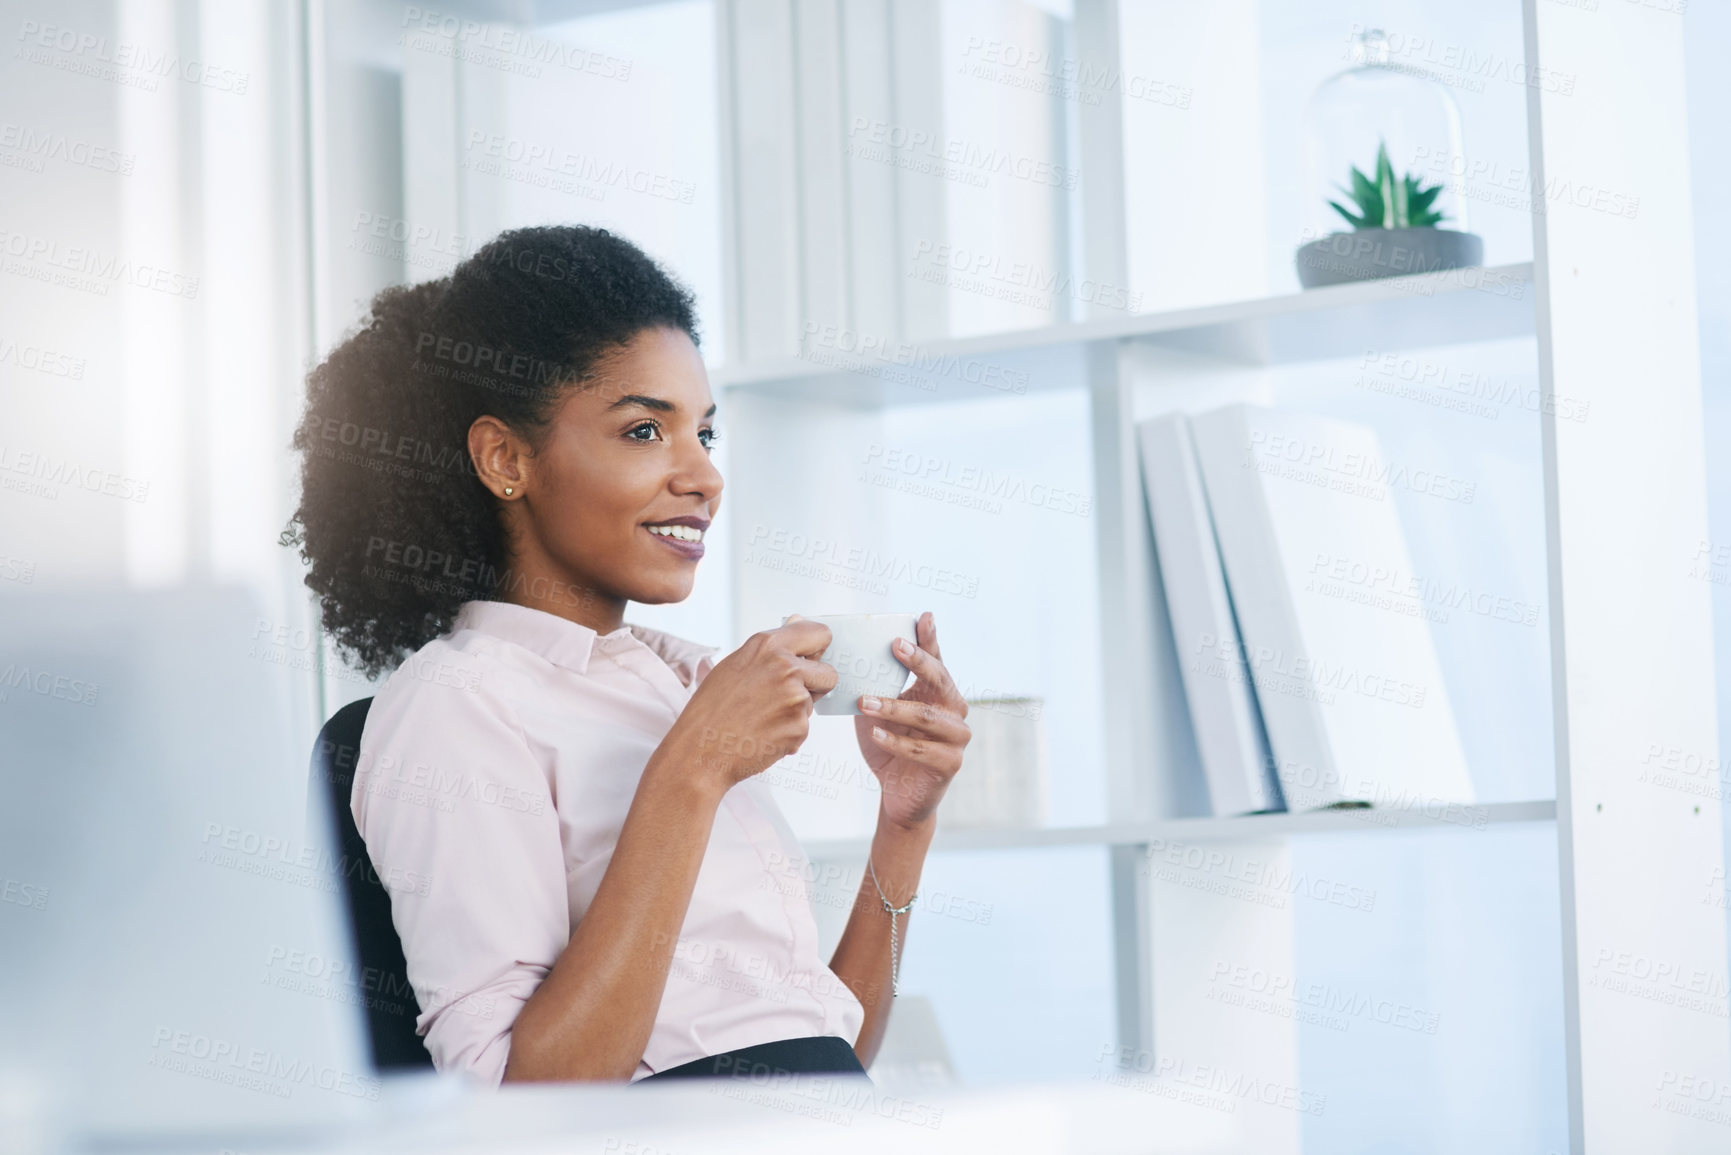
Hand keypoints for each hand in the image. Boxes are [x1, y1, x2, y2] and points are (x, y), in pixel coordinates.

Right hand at [668, 620, 835, 791]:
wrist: (699, 752)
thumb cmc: (712, 708)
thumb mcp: (736, 665)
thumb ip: (772, 646)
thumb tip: (798, 619)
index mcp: (767, 646)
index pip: (818, 633)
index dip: (818, 648)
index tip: (812, 658)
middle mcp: (785, 667)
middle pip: (829, 673)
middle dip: (815, 686)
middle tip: (784, 697)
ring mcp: (795, 698)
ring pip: (812, 703)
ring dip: (795, 712)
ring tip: (760, 718)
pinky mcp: (799, 727)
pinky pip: (803, 727)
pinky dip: (787, 733)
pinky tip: (761, 734)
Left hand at [854, 612, 969, 828]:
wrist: (899, 793)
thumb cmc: (888, 743)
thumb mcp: (876, 708)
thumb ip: (868, 682)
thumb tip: (832, 649)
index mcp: (939, 691)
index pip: (936, 659)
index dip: (930, 638)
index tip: (922, 617)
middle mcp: (954, 709)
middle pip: (940, 679)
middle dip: (918, 661)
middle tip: (895, 646)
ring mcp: (957, 736)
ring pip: (926, 716)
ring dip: (894, 706)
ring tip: (865, 702)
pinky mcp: (950, 762)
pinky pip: (922, 748)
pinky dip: (896, 741)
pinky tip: (875, 734)